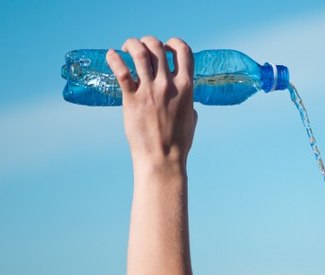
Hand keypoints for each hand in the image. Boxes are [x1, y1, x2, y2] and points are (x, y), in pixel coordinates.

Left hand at [106, 36, 197, 168]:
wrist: (162, 159)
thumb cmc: (178, 144)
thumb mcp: (191, 121)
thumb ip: (189, 106)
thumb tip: (188, 104)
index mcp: (187, 88)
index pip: (184, 51)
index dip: (174, 43)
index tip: (167, 48)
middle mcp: (168, 85)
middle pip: (158, 47)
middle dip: (148, 42)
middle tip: (141, 49)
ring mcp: (149, 91)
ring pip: (139, 52)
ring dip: (131, 45)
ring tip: (125, 49)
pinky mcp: (132, 99)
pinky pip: (121, 70)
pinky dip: (114, 58)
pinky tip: (111, 56)